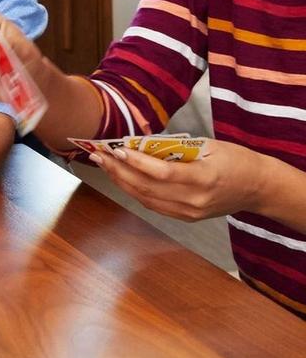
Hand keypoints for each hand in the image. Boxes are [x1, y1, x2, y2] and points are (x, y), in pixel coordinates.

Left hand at [88, 138, 265, 220]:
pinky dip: (133, 190)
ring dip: (120, 181)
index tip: (117, 149)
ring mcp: (188, 212)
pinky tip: (121, 178)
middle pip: (147, 187)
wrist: (257, 188)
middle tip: (99, 154)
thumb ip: (175, 146)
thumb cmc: (235, 160)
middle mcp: (194, 200)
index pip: (162, 173)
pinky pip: (152, 205)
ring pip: (145, 198)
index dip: (136, 162)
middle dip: (118, 170)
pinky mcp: (185, 217)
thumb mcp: (209, 145)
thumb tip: (140, 140)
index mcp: (203, 179)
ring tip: (104, 164)